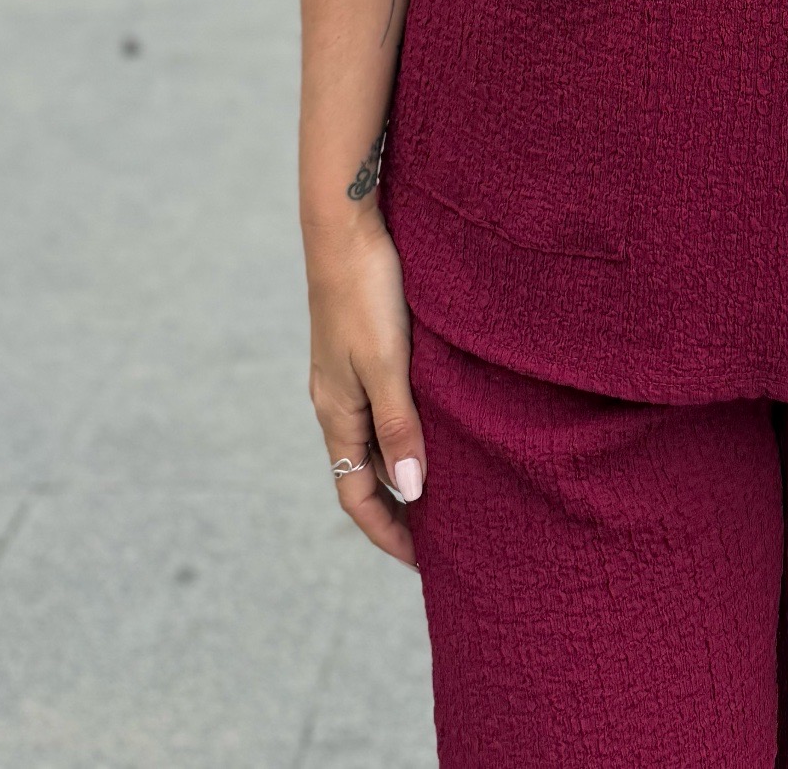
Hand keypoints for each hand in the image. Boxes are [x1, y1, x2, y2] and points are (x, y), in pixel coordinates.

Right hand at [306, 212, 427, 567]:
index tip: (424, 563)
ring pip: (378, 437)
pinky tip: (442, 421)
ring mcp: (348, 372)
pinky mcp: (365, 346)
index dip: (389, 532)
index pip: (355, 496)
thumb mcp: (387, 365)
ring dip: (406, 466)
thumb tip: (412, 492)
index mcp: (336, 413)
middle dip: (401, 507)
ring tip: (451, 485)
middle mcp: (337, 400)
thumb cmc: (365, 293)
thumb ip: (399, 427)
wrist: (347, 225)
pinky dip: (409, 426)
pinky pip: (386, 404)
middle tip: (445, 535)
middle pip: (366, 472)